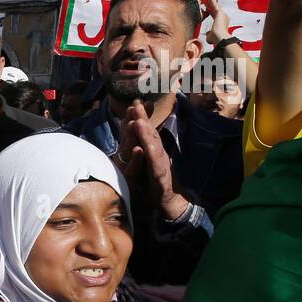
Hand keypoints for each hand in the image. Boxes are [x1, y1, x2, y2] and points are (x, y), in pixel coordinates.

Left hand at [119, 100, 188, 220]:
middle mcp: (157, 152)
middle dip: (142, 118)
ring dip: (146, 133)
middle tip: (136, 104)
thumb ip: (142, 146)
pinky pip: (155, 164)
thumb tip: (135, 132)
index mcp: (152, 148)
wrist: (167, 199)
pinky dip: (151, 155)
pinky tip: (147, 147)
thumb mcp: (146, 160)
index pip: (145, 130)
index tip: (133, 102)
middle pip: (149, 133)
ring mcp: (159, 162)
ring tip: (138, 121)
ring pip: (152, 145)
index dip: (139, 116)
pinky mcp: (159, 175)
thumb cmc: (155, 178)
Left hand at [201, 0, 231, 45]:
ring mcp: (222, 14)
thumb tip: (207, 33)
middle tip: (205, 0)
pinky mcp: (220, 12)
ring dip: (210, 1)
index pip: (214, 15)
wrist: (220, 38)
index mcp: (221, 22)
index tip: (206, 8)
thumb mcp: (212, 36)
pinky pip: (214, 5)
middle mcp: (223, 17)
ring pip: (215, 6)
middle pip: (215, 8)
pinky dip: (210, 2)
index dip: (210, 11)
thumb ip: (209, 33)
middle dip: (210, 4)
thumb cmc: (216, 39)